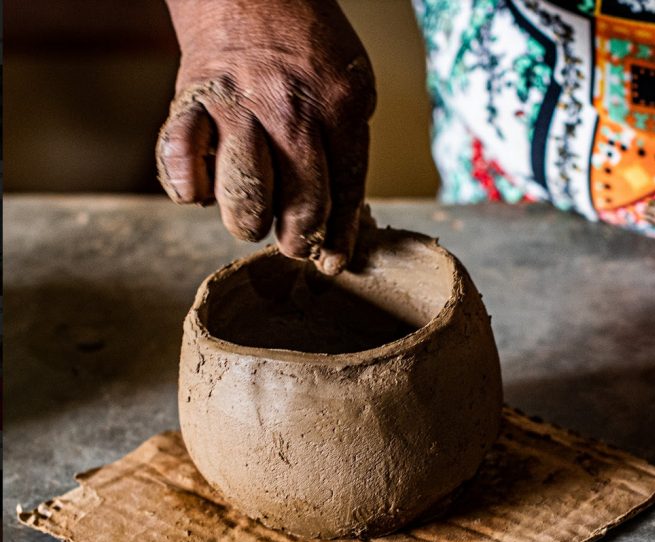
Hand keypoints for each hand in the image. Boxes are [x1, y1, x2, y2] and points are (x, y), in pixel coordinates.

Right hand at [157, 0, 375, 274]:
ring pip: (244, 200)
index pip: (346, 191)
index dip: (339, 237)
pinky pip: (180, 164)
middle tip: (292, 241)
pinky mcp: (191, 102)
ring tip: (253, 215)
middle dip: (297, 239)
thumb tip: (342, 219)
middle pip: (300, 206)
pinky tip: (200, 190)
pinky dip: (187, 189)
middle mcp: (289, 110)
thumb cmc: (306, 45)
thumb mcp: (351, 86)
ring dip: (247, 222)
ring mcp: (237, 107)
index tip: (332, 261)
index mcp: (339, 106)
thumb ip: (348, 148)